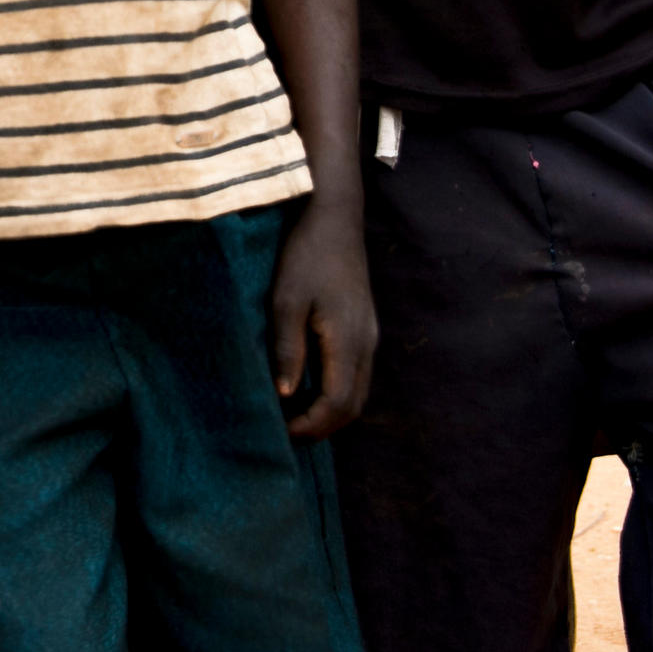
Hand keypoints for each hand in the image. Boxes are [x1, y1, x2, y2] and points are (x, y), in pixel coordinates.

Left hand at [270, 200, 375, 440]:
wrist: (334, 219)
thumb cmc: (305, 256)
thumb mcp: (286, 300)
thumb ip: (288, 349)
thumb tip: (287, 395)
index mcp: (348, 341)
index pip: (337, 404)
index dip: (311, 426)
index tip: (282, 432)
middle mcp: (366, 344)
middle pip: (353, 407)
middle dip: (322, 427)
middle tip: (286, 432)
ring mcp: (370, 336)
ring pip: (358, 393)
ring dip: (330, 412)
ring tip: (294, 414)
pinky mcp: (365, 328)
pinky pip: (357, 375)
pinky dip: (337, 392)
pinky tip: (309, 387)